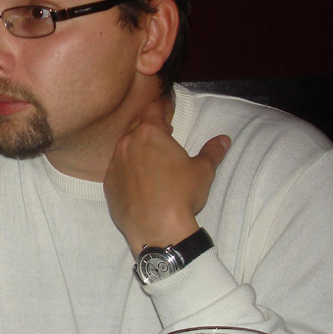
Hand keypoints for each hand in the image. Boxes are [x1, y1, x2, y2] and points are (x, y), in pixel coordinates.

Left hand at [104, 98, 229, 253]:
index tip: (167, 106)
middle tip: (163, 127)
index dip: (162, 106)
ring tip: (151, 150)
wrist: (155, 227)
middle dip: (150, 122)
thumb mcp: (203, 171)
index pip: (153, 109)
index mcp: (150, 133)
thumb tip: (223, 139)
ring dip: (137, 143)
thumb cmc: (181, 195)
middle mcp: (128, 143)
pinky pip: (118, 166)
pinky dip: (128, 164)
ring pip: (125, 144)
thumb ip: (212, 151)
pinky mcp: (108, 182)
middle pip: (137, 124)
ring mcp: (115, 163)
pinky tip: (138, 173)